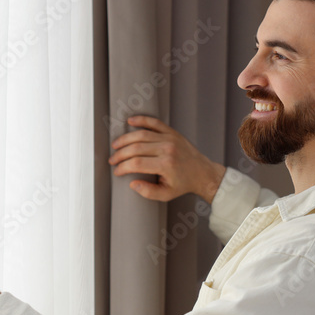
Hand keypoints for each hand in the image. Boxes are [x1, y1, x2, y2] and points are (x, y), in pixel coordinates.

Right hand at [107, 115, 225, 203]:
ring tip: (116, 146)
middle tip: (112, 160)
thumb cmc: (183, 184)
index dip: (122, 167)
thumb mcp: (166, 194)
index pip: (136, 163)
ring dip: (125, 139)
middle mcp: (167, 149)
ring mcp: (170, 138)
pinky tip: (130, 121)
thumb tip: (132, 184)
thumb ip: (148, 192)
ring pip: (141, 134)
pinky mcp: (172, 132)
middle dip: (120, 154)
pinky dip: (141, 119)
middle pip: (136, 148)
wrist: (202, 173)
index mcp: (165, 165)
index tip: (117, 171)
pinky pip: (154, 122)